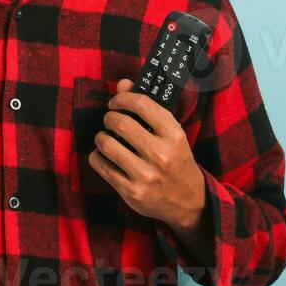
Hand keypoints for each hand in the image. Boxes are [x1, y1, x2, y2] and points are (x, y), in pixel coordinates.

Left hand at [87, 79, 206, 229]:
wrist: (188, 201)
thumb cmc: (176, 160)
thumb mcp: (171, 134)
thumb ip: (148, 108)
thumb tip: (122, 84)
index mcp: (174, 135)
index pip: (142, 104)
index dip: (122, 99)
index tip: (116, 103)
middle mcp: (161, 154)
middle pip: (120, 122)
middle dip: (109, 118)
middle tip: (110, 120)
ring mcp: (145, 174)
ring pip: (106, 144)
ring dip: (101, 137)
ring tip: (106, 138)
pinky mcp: (131, 191)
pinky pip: (101, 165)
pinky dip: (97, 156)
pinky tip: (104, 156)